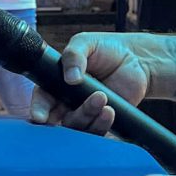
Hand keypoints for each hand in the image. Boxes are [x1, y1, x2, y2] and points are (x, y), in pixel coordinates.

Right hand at [26, 32, 152, 134]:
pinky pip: (96, 133)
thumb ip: (73, 54)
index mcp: (57, 83)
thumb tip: (70, 77)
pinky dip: (100, 125)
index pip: (42, 99)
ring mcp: (85, 113)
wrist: (137, 59)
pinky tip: (110, 111)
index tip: (40, 116)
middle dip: (69, 115)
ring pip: (77, 127)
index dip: (39, 109)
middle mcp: (67, 102)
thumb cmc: (107, 49)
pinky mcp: (102, 122)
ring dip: (88, 115)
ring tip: (103, 98)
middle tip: (86, 101)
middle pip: (58, 119)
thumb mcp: (86, 43)